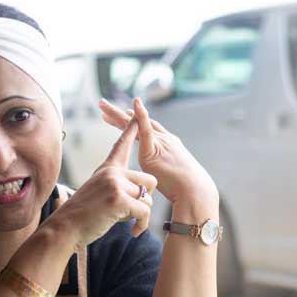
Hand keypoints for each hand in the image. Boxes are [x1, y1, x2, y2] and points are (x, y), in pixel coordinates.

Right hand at [45, 120, 157, 246]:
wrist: (66, 228)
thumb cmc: (83, 215)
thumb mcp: (98, 192)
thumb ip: (117, 187)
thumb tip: (141, 195)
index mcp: (107, 169)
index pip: (121, 145)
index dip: (131, 130)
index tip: (137, 115)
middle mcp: (112, 172)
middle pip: (149, 181)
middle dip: (145, 199)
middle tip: (129, 211)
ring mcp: (115, 184)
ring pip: (148, 199)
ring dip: (141, 215)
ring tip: (125, 222)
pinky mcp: (119, 199)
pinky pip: (144, 211)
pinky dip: (142, 225)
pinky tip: (132, 231)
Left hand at [98, 98, 217, 203]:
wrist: (194, 192)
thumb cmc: (184, 190)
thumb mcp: (167, 178)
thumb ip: (156, 173)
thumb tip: (147, 181)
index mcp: (165, 146)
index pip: (144, 129)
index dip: (130, 121)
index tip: (116, 116)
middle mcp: (163, 139)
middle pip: (137, 122)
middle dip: (119, 114)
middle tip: (102, 105)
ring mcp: (159, 142)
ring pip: (135, 124)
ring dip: (117, 113)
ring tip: (102, 104)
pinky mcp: (156, 149)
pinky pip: (145, 130)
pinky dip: (140, 116)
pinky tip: (132, 106)